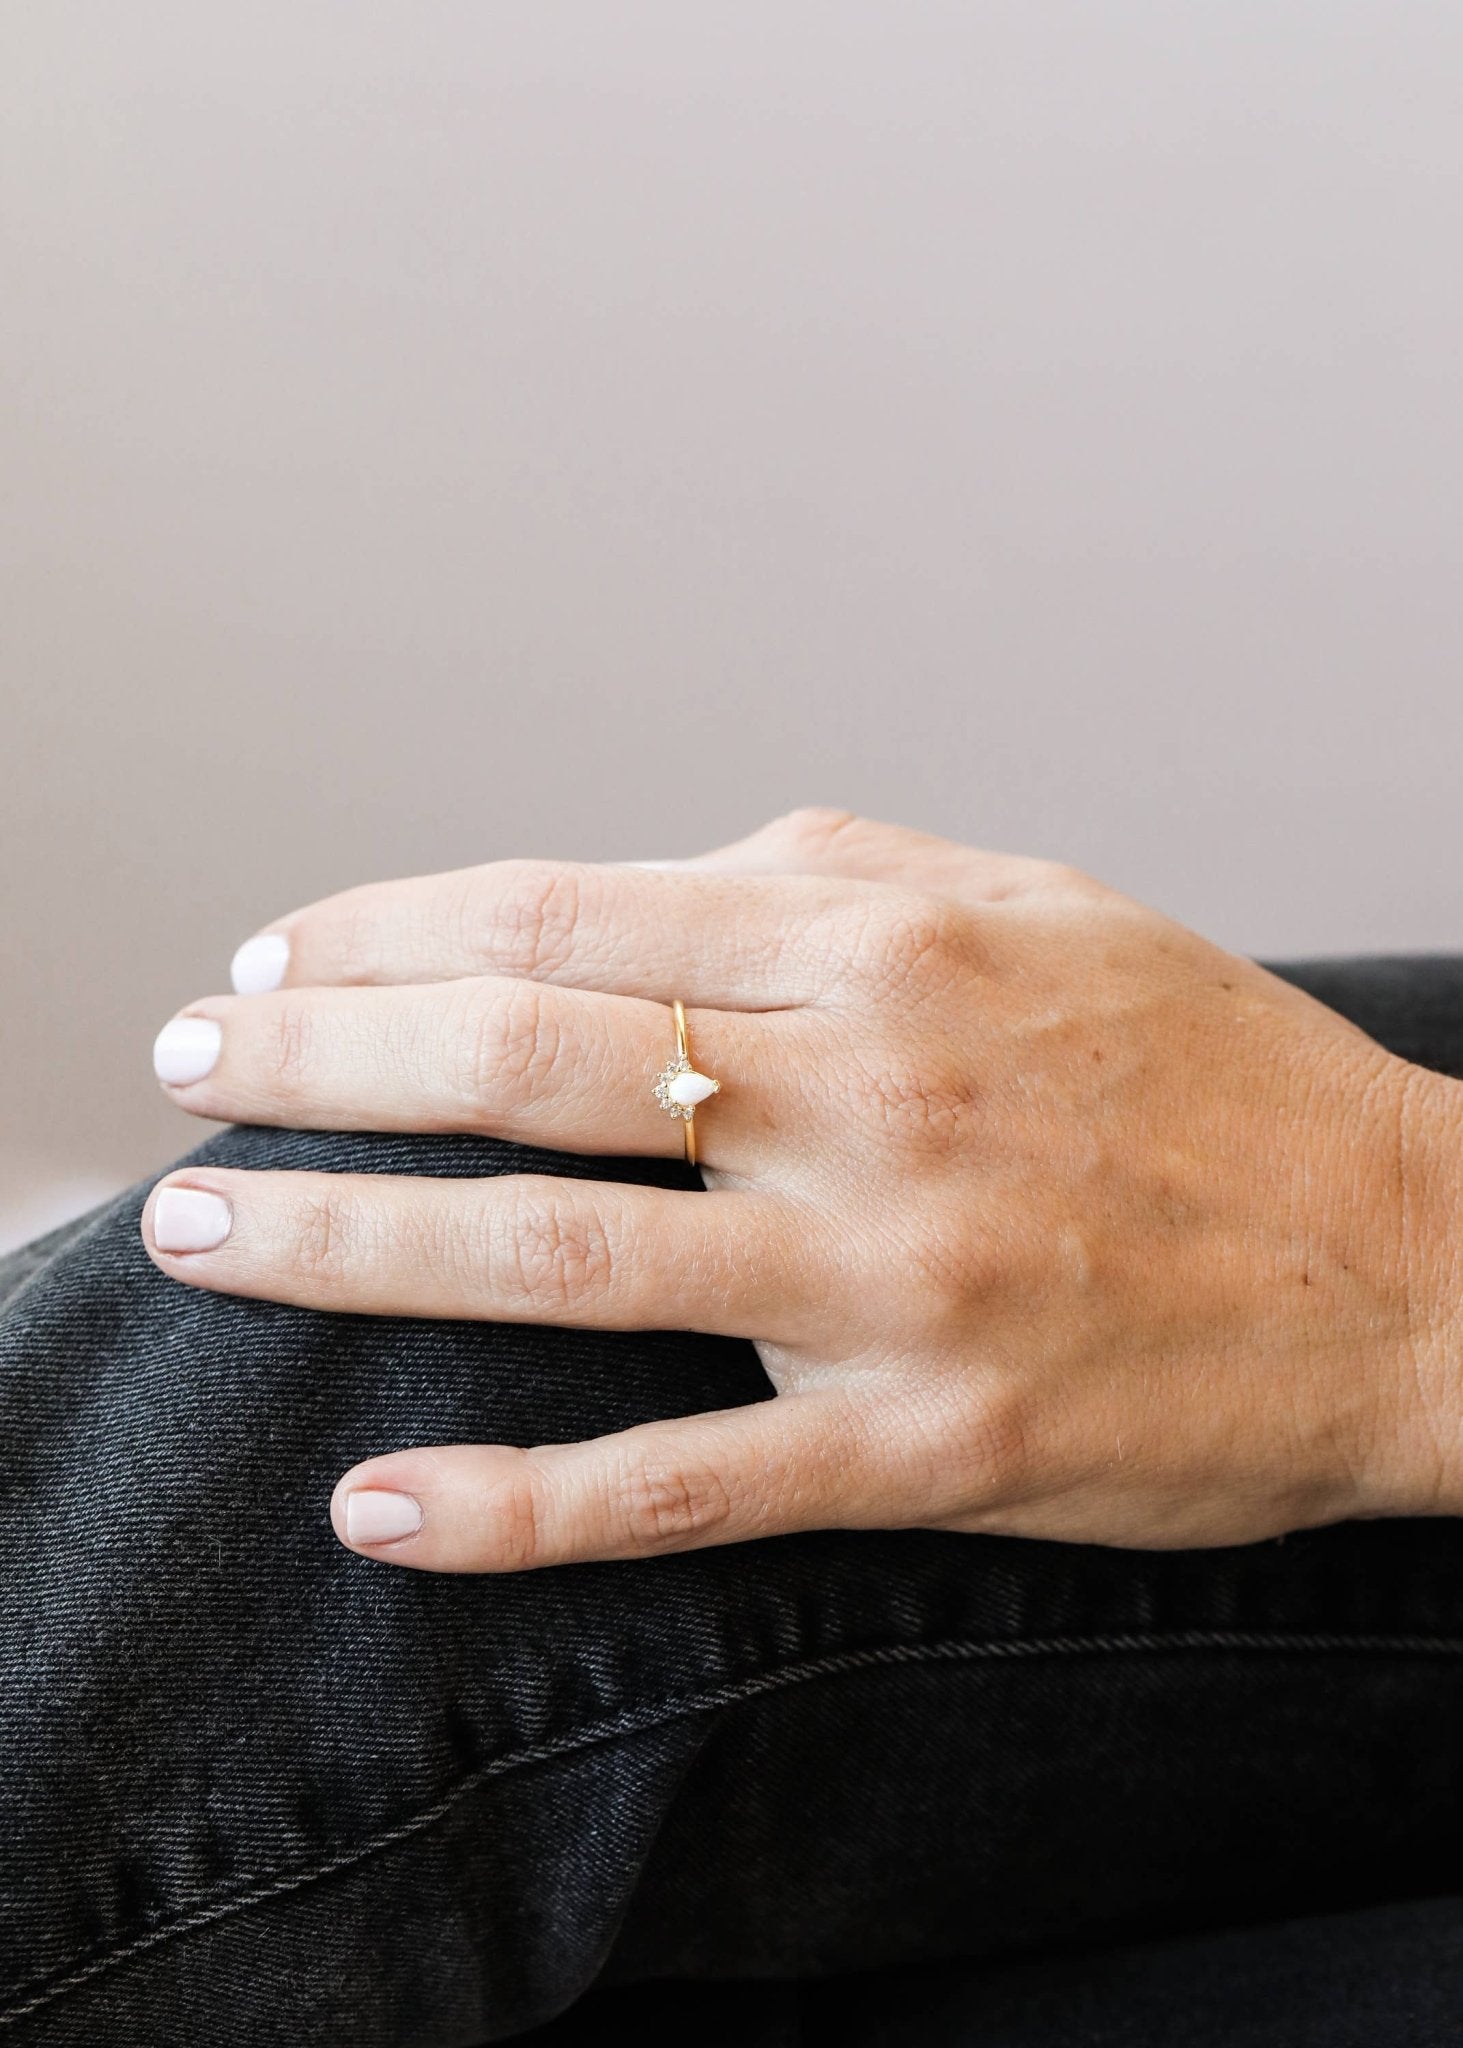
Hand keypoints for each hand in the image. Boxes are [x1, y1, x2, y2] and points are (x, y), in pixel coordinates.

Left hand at [143, 809, 1462, 1568]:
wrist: (1414, 1261)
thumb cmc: (1203, 1071)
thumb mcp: (1028, 900)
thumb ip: (823, 873)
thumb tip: (637, 886)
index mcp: (883, 939)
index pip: (559, 914)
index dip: (376, 933)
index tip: (265, 960)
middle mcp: (872, 1087)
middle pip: (523, 1057)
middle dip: (311, 1060)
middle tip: (177, 1072)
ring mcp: (894, 1274)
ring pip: (561, 1255)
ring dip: (347, 1244)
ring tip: (197, 1236)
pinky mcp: (929, 1440)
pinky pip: (685, 1482)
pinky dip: (515, 1504)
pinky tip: (381, 1509)